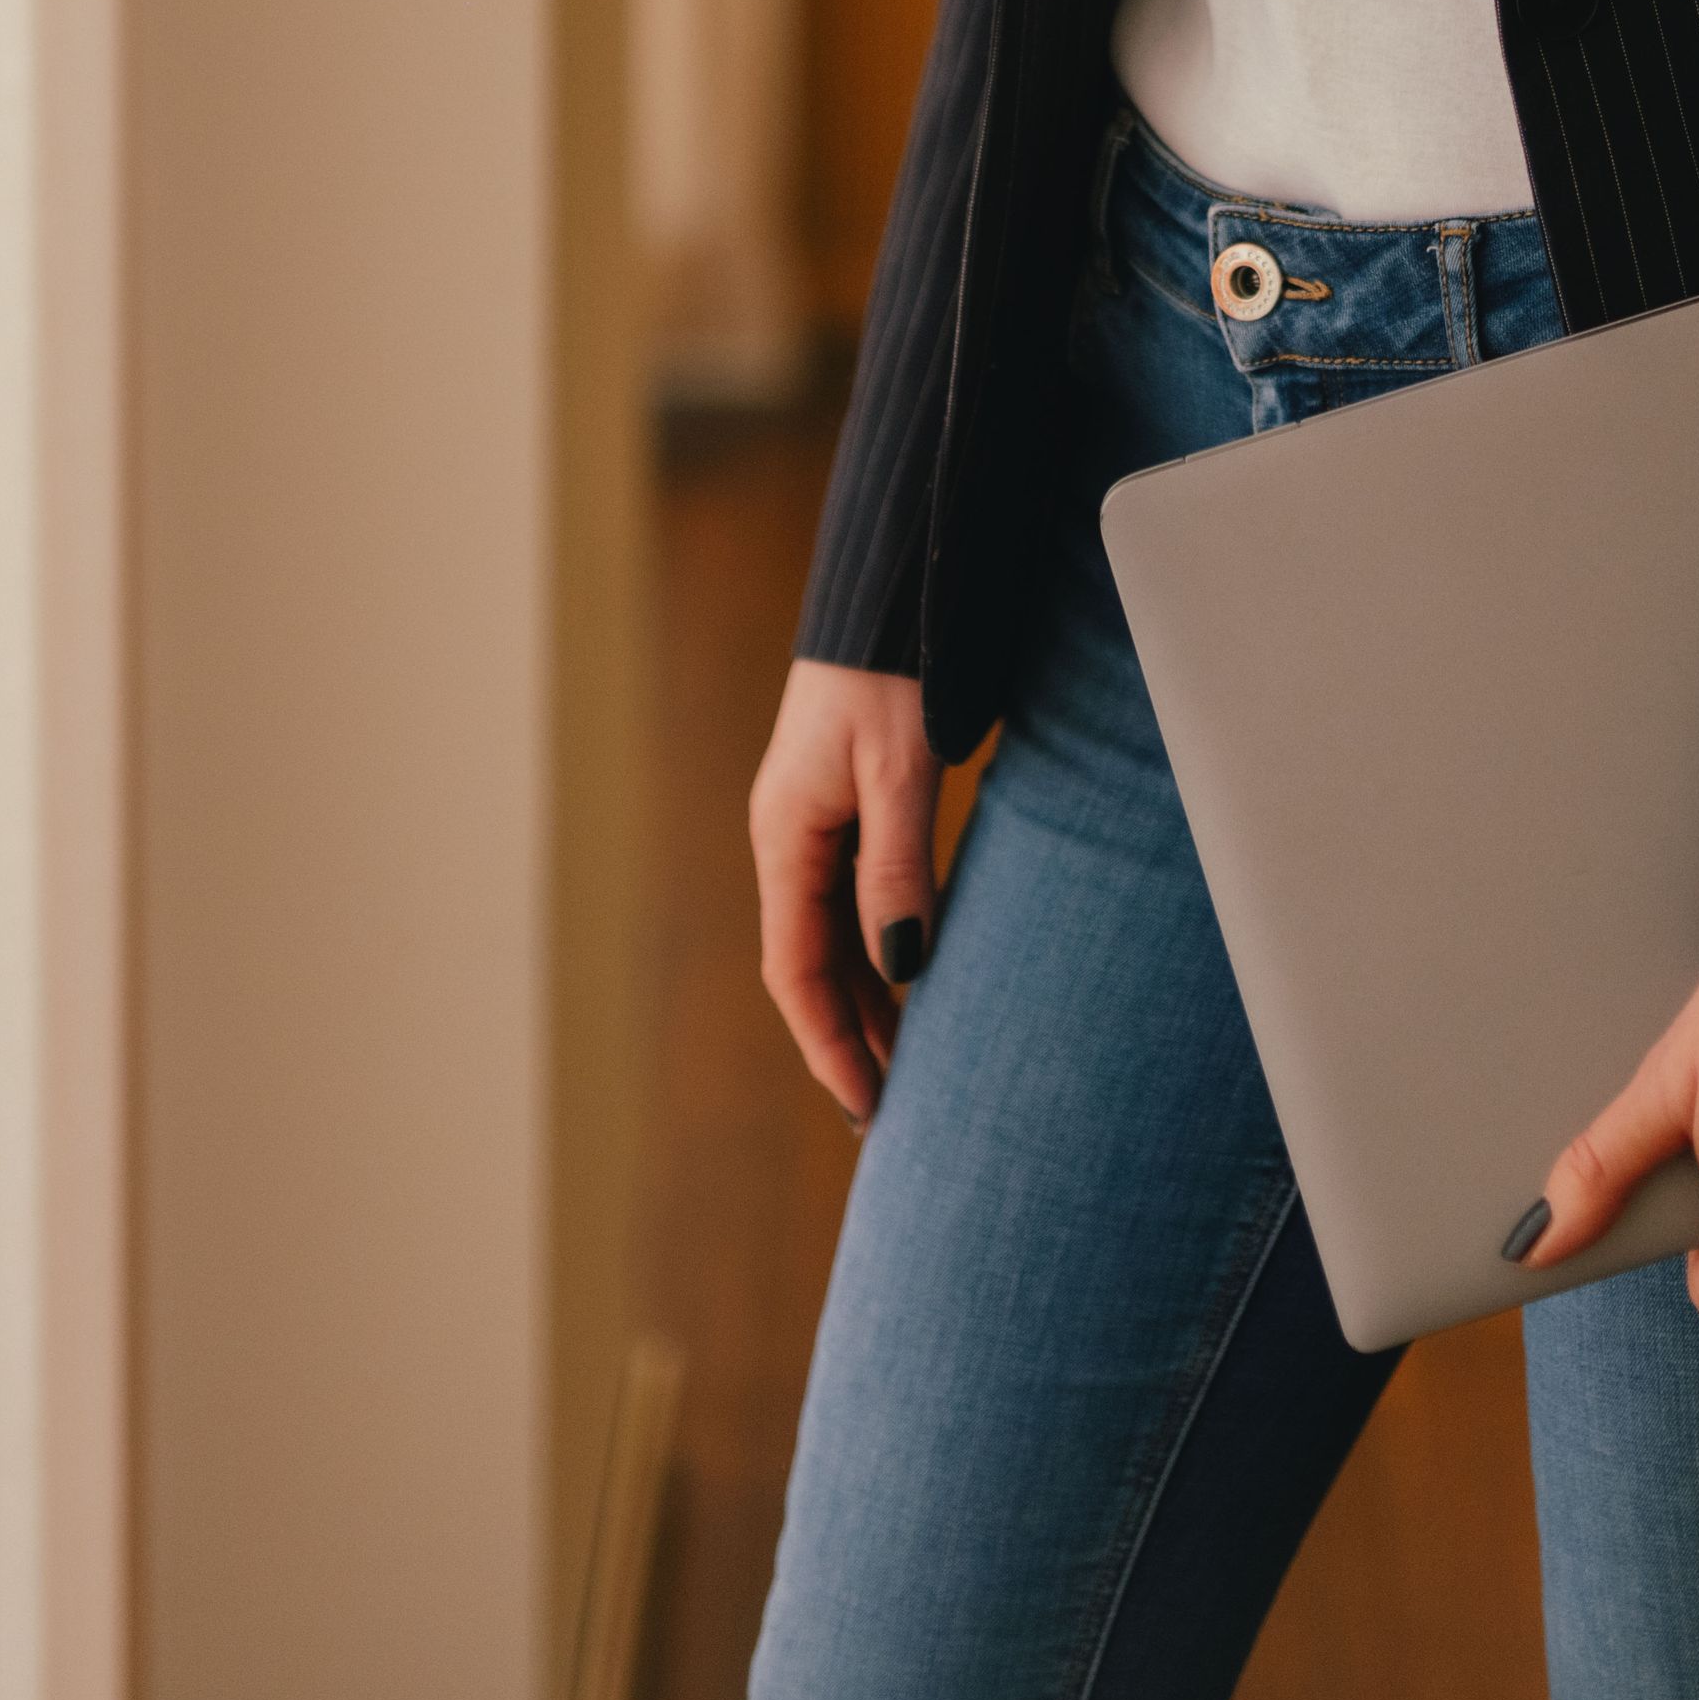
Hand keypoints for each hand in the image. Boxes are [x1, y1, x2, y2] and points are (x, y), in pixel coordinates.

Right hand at [750, 658, 944, 1125]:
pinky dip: (880, 947)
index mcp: (785, 836)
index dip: (829, 1043)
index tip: (867, 1104)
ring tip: (908, 1064)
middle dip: (847, 1037)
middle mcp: (790, 837)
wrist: (896, 590)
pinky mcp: (845, 802)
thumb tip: (900, 965)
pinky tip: (913, 976)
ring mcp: (815, 820)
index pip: (796, 969)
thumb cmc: (893, 672)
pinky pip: (855, 896)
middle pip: (812, 961)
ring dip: (865, 999)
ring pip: (834, 933)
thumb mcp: (898, 769)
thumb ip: (896, 865)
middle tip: (894, 1110)